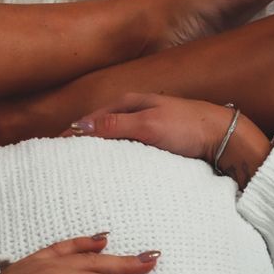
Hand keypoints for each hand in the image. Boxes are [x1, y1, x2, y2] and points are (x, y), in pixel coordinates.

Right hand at [66, 92, 232, 161]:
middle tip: (61, 162)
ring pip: (112, 140)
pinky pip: (126, 150)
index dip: (70, 133)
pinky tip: (109, 170)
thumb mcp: (149, 125)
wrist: (221, 136)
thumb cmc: (187, 126)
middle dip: (80, 142)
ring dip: (96, 152)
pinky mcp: (154, 142)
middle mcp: (133, 113)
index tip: (52, 150)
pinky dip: (113, 158)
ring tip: (80, 169)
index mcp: (128, 103)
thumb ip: (115, 126)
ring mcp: (143, 127)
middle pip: (98, 128)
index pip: (89, 119)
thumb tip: (79, 127)